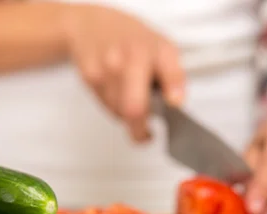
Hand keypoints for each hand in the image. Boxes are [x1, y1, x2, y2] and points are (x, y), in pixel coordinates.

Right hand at [61, 4, 184, 141]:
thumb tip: (176, 102)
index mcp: (154, 49)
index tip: (174, 103)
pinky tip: (116, 92)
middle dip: (140, 129)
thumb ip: (174, 76)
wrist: (91, 26)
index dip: (174, 91)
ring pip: (119, 113)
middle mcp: (129, 57)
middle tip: (147, 134)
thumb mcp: (163, 48)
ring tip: (130, 101)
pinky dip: (113, 107)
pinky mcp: (90, 78)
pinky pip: (105, 107)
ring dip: (127, 117)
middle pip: (134, 108)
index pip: (169, 74)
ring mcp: (107, 68)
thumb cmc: (130, 39)